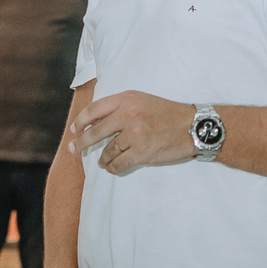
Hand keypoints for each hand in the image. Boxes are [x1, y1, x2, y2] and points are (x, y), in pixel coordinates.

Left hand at [70, 90, 193, 175]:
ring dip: (102, 159)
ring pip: (108, 150)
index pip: (95, 109)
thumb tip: (98, 121)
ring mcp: (134, 134)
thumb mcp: (144, 101)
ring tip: (101, 162)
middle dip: (82, 142)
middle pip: (95, 131)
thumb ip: (122, 107)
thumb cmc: (169, 114)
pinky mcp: (141, 152)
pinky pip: (119, 163)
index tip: (74, 129)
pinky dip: (113, 167)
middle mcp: (128, 114)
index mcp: (127, 99)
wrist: (193, 127)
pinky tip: (111, 168)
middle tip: (74, 148)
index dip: (81, 120)